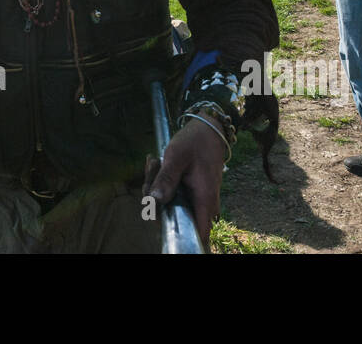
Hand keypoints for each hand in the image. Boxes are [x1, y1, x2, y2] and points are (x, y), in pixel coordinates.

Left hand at [146, 119, 227, 238]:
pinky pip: (174, 194)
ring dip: (157, 187)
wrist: (209, 127)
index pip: (198, 234)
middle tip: (152, 170)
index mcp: (204, 199)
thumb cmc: (195, 141)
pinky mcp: (192, 191)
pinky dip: (163, 182)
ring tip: (155, 162)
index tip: (159, 213)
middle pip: (176, 217)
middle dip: (156, 199)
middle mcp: (204, 203)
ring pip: (172, 205)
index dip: (178, 232)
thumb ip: (166, 179)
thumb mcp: (176, 156)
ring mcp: (198, 197)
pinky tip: (158, 164)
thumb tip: (154, 202)